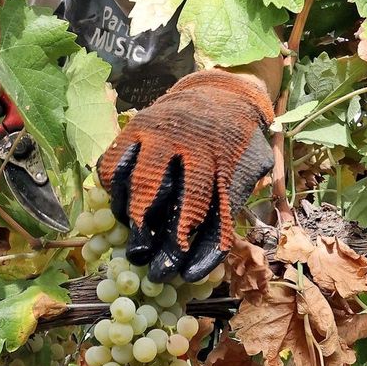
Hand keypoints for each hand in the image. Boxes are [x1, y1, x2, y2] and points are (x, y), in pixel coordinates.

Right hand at [98, 70, 273, 282]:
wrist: (222, 89)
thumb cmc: (237, 142)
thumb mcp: (253, 169)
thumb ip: (236, 203)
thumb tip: (212, 256)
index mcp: (231, 162)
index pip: (221, 216)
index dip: (204, 252)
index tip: (189, 275)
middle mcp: (198, 147)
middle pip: (184, 204)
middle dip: (169, 244)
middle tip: (158, 270)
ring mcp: (164, 135)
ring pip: (144, 185)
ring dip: (136, 222)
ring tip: (136, 246)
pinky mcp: (137, 126)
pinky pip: (116, 164)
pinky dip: (113, 191)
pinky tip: (118, 210)